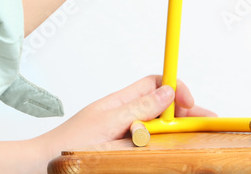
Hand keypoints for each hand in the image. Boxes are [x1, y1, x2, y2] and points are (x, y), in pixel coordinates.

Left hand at [33, 76, 214, 159]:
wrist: (42, 167)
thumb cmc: (67, 145)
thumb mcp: (107, 123)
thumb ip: (138, 108)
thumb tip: (167, 92)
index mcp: (121, 103)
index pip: (155, 85)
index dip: (176, 88)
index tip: (190, 101)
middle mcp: (126, 117)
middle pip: (164, 108)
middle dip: (187, 113)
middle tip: (208, 122)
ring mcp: (126, 136)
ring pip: (160, 129)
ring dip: (177, 131)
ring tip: (197, 136)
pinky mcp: (126, 153)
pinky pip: (151, 147)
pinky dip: (164, 147)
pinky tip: (173, 150)